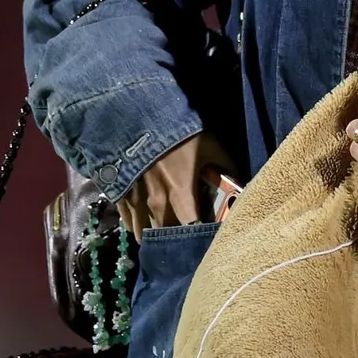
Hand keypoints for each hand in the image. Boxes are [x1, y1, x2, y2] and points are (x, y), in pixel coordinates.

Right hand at [117, 131, 236, 241]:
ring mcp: (136, 200)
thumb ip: (224, 166)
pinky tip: (141, 227)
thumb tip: (239, 181)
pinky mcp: (119, 194)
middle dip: (177, 239)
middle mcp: (158, 203)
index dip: (200, 234)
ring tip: (162, 240)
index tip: (208, 236)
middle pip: (168, 233)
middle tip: (184, 241)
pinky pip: (127, 220)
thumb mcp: (208, 145)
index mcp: (182, 193)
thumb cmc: (176, 133)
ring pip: (145, 231)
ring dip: (155, 236)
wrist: (134, 117)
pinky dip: (135, 225)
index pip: (194, 227)